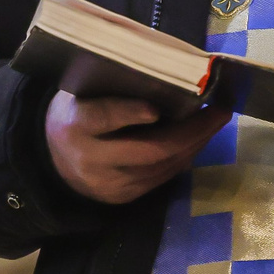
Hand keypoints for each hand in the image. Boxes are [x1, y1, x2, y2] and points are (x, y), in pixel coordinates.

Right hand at [46, 90, 226, 204]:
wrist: (53, 158)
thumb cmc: (78, 112)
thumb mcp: (83, 94)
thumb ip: (114, 89)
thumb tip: (168, 76)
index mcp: (76, 124)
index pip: (101, 118)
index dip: (128, 113)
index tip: (155, 108)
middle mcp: (91, 160)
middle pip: (148, 150)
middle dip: (191, 132)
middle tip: (219, 111)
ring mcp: (108, 184)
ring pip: (161, 166)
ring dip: (195, 144)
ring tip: (215, 122)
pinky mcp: (122, 198)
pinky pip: (161, 178)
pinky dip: (183, 157)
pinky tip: (198, 140)